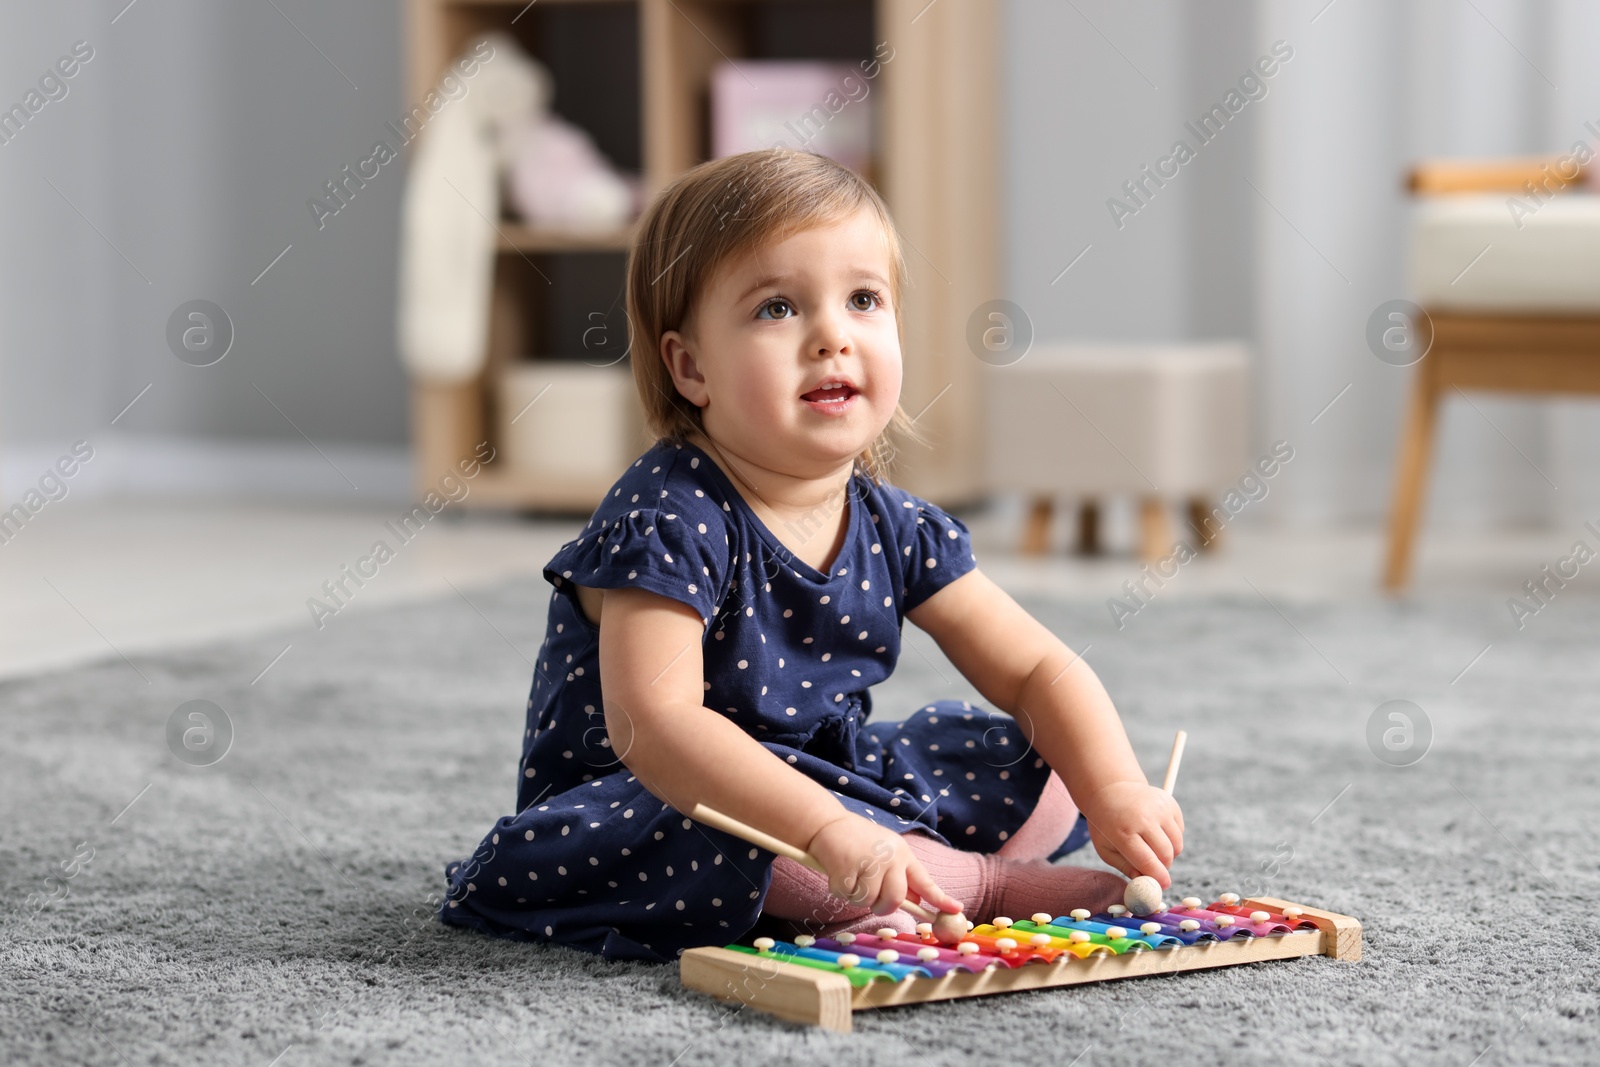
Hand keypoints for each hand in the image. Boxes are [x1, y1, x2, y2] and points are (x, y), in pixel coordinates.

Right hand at [804, 813, 964, 918]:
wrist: (827, 823)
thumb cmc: (857, 842)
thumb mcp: (886, 853)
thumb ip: (900, 876)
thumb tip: (915, 902)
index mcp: (902, 854)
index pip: (925, 881)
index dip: (941, 898)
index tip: (956, 910)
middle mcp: (889, 857)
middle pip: (896, 899)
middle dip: (883, 907)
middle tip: (873, 902)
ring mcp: (868, 861)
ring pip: (868, 901)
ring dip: (857, 897)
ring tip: (851, 877)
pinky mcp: (847, 866)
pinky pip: (847, 896)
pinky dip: (840, 891)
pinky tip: (838, 873)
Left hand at [1079, 781, 1183, 887]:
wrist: (1111, 789)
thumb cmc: (1106, 824)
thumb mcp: (1105, 848)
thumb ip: (1125, 868)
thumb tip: (1145, 883)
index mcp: (1123, 831)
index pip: (1147, 861)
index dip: (1157, 878)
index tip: (1162, 886)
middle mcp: (1143, 817)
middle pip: (1165, 855)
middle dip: (1163, 868)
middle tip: (1156, 870)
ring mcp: (1159, 808)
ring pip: (1176, 845)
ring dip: (1169, 854)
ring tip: (1152, 849)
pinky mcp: (1169, 803)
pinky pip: (1179, 832)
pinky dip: (1172, 839)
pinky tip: (1156, 832)